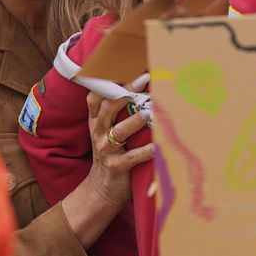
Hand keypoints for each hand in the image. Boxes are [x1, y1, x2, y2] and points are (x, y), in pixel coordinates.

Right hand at [62, 80, 154, 248]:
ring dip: (138, 118)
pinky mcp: (117, 167)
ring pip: (121, 130)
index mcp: (96, 122)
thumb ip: (116, 113)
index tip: (123, 65)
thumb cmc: (111, 156)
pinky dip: (148, 151)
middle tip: (144, 78)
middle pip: (108, 107)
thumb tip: (139, 86)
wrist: (101, 191)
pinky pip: (133, 157)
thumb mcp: (106, 133)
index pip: (95, 96)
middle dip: (125, 91)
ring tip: (153, 109)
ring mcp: (106, 151)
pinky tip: (160, 145)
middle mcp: (99, 133)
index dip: (106, 80)